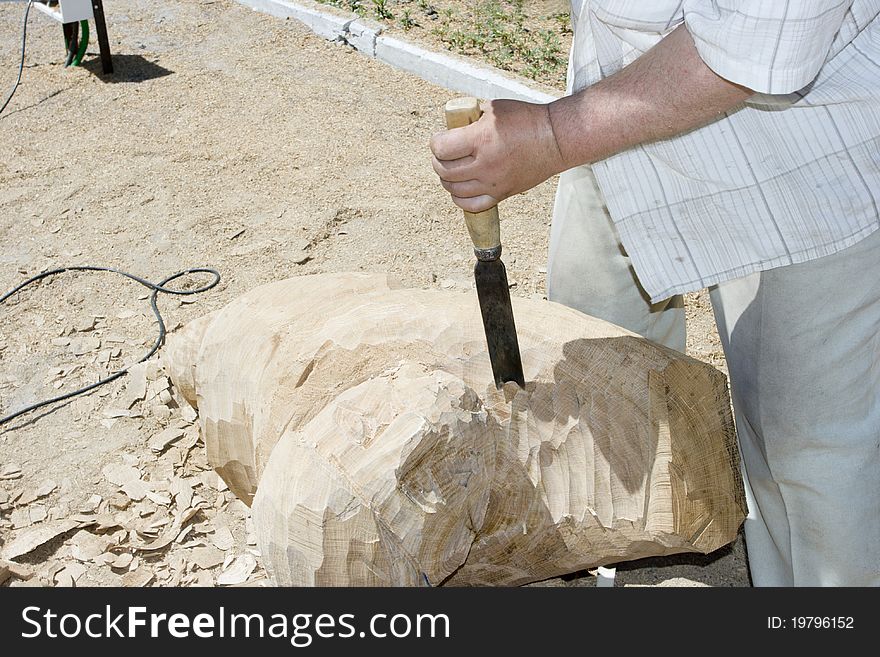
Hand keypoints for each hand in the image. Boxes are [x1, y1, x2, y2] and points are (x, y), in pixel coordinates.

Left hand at [430, 99, 566, 212]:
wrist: (555, 139)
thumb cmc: (526, 120)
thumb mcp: (493, 108)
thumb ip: (470, 118)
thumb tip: (452, 127)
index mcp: (482, 139)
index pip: (442, 148)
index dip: (435, 142)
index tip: (440, 138)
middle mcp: (486, 165)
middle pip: (444, 171)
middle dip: (438, 160)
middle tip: (444, 153)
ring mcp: (493, 183)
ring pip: (454, 190)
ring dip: (447, 179)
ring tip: (452, 169)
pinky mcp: (502, 194)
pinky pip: (472, 206)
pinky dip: (460, 199)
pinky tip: (461, 189)